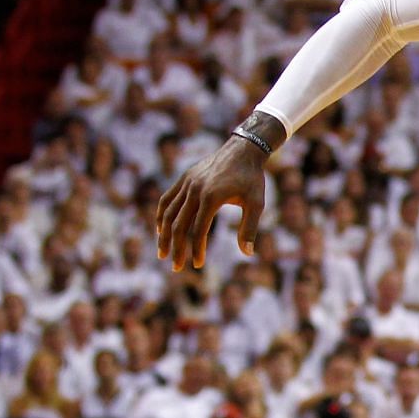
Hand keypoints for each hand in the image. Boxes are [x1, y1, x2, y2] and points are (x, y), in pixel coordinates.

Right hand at [155, 137, 267, 269]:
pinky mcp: (184, 178)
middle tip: (176, 268)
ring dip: (163, 235)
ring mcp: (187, 182)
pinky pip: (167, 198)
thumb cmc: (252, 178)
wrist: (243, 149)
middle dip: (176, 248)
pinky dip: (162, 215)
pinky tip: (161, 229)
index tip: (198, 265)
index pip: (199, 229)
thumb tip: (247, 254)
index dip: (197, 249)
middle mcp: (195, 189)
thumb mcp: (257, 203)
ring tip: (162, 253)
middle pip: (178, 224)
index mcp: (212, 197)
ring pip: (168, 212)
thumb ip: (249, 228)